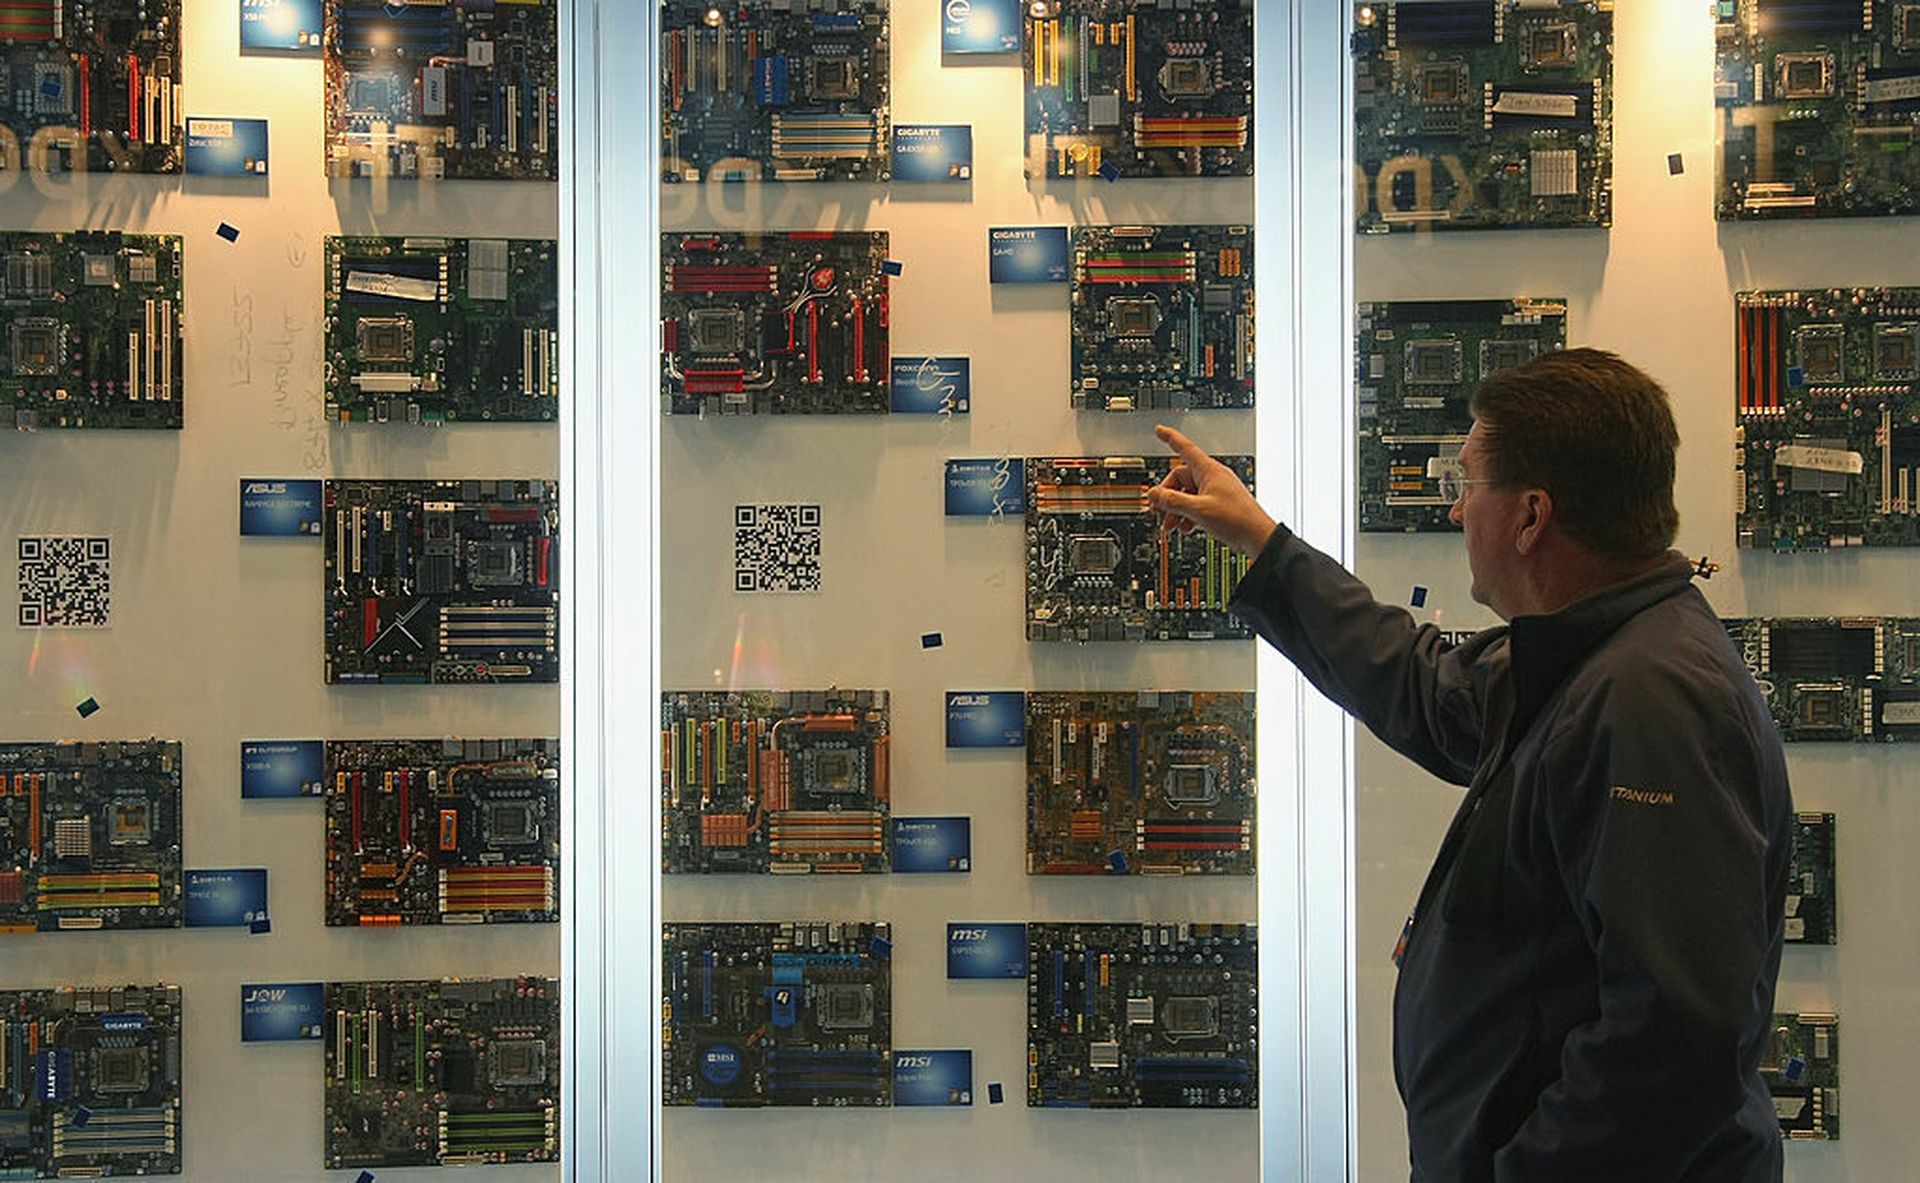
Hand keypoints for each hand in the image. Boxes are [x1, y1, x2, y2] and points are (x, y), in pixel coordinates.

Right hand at [1145, 424, 1276, 557]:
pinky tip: (1185, 527)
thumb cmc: (1237, 518)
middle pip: (1179, 479)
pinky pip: (1195, 505)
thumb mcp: (1198, 509)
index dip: (1170, 438)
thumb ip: (1173, 501)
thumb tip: (1155, 494)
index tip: (1160, 431)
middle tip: (1158, 510)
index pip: (1185, 448)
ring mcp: (1215, 492)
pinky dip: (1187, 515)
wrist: (1257, 537)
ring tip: (1170, 524)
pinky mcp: (1218, 506)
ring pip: (1186, 494)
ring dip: (1175, 509)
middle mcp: (1212, 478)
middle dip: (1167, 496)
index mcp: (1209, 471)